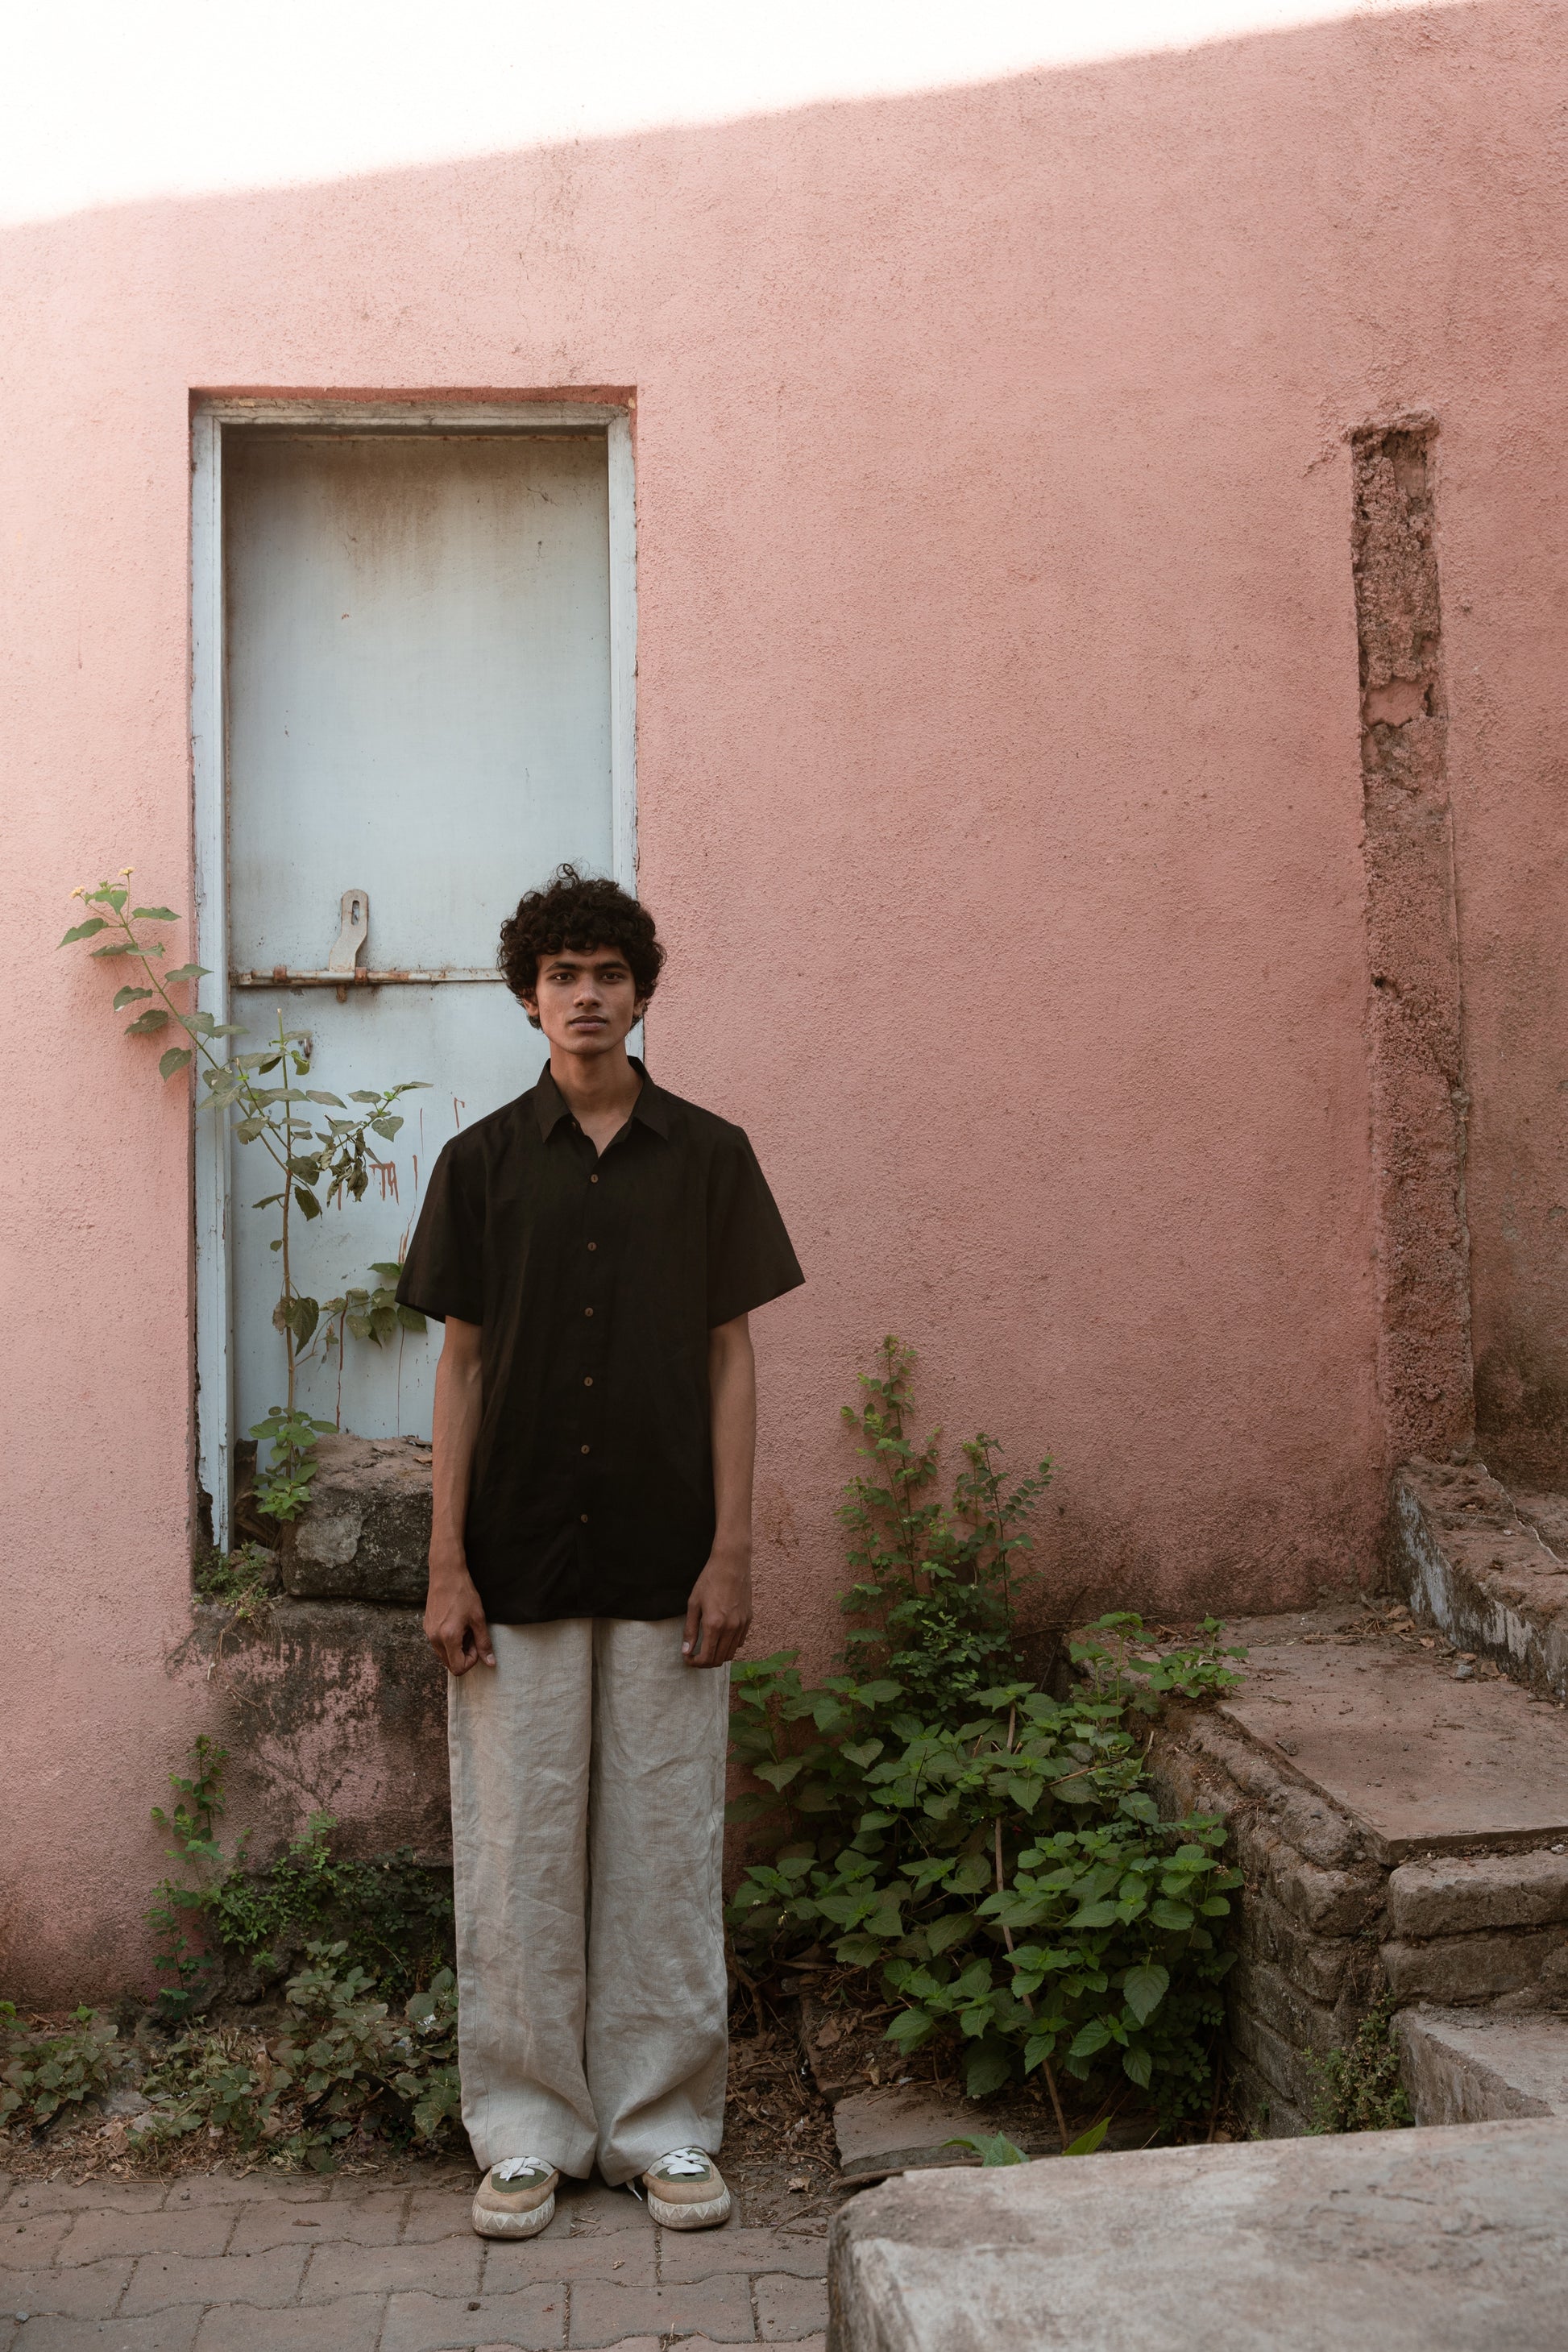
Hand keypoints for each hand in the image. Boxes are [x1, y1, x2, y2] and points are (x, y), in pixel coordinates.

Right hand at [425, 1552, 494, 1675]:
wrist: (446, 1574)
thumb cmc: (463, 1594)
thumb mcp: (478, 1618)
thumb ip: (484, 1643)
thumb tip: (490, 1663)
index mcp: (448, 1637)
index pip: (458, 1668)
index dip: (472, 1660)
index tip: (477, 1643)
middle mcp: (434, 1638)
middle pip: (450, 1664)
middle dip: (464, 1655)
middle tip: (472, 1635)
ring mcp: (428, 1633)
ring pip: (444, 1654)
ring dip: (456, 1648)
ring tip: (464, 1628)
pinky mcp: (426, 1627)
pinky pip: (438, 1644)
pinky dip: (449, 1641)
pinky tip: (456, 1623)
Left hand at [682, 1544, 751, 1667]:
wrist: (731, 1564)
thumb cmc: (709, 1580)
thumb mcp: (693, 1604)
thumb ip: (690, 1630)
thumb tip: (686, 1651)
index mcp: (714, 1625)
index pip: (706, 1657)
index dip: (695, 1663)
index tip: (688, 1659)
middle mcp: (730, 1628)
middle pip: (719, 1660)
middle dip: (705, 1663)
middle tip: (695, 1656)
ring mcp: (742, 1624)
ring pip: (731, 1653)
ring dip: (718, 1656)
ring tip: (707, 1649)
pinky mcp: (748, 1620)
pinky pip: (740, 1642)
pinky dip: (729, 1646)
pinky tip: (720, 1638)